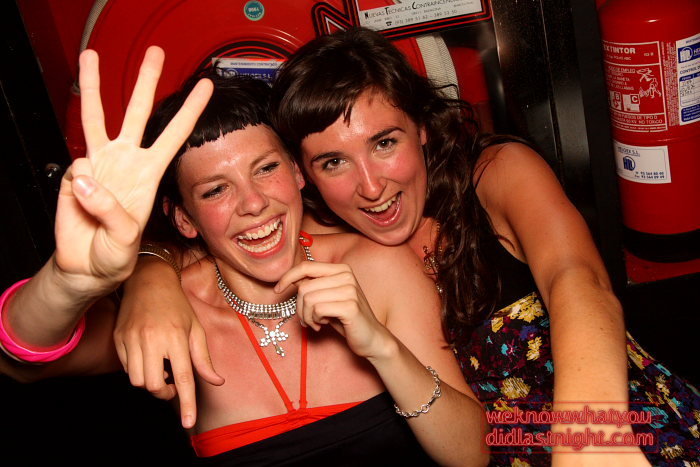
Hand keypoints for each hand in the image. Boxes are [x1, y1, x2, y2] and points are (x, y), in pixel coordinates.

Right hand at [54, 46, 212, 290]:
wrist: (87, 265)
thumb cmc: (115, 254)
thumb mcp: (124, 240)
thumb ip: (109, 210)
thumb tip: (84, 175)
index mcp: (149, 173)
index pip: (174, 134)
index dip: (190, 110)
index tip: (206, 86)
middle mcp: (126, 161)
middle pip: (136, 112)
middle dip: (146, 81)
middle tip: (156, 52)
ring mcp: (99, 164)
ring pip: (95, 117)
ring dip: (92, 86)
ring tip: (90, 56)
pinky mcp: (75, 174)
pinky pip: (75, 168)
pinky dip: (78, 185)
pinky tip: (83, 204)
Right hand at [114, 258, 223, 428]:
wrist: (149, 280)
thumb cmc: (177, 305)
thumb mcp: (196, 329)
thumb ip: (204, 359)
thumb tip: (217, 382)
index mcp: (177, 337)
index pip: (183, 378)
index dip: (187, 403)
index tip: (188, 423)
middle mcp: (152, 339)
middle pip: (153, 385)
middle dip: (164, 392)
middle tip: (172, 383)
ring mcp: (132, 339)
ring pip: (136, 381)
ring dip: (149, 382)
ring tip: (159, 367)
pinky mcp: (118, 338)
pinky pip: (125, 368)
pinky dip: (137, 370)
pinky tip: (147, 357)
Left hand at [275, 262, 391, 358]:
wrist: (371, 338)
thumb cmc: (346, 319)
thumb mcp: (327, 298)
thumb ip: (313, 286)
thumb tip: (291, 279)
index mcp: (341, 269)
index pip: (306, 266)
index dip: (287, 277)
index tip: (277, 290)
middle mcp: (346, 275)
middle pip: (304, 286)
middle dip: (299, 307)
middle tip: (307, 319)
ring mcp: (350, 290)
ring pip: (308, 298)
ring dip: (306, 316)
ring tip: (315, 323)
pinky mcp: (350, 306)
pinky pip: (317, 309)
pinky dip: (314, 320)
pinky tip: (322, 325)